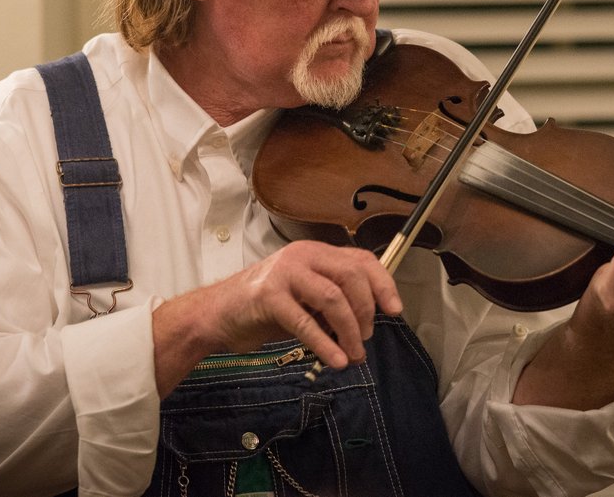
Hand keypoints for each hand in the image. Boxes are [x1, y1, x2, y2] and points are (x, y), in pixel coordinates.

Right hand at [157, 240, 401, 383]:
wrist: (218, 314)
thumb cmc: (265, 308)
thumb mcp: (306, 297)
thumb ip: (333, 299)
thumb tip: (368, 320)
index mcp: (316, 253)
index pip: (361, 260)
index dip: (383, 284)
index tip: (395, 311)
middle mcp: (303, 256)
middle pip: (351, 276)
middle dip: (366, 311)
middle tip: (366, 338)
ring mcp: (284, 274)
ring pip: (333, 298)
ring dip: (349, 331)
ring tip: (352, 355)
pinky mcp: (268, 297)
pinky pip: (305, 322)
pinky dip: (325, 344)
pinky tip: (335, 361)